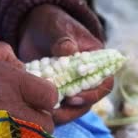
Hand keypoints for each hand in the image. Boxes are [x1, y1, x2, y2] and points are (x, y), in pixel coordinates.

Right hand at [0, 42, 57, 132]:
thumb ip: (5, 56)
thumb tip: (22, 67)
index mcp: (8, 80)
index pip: (49, 95)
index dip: (45, 95)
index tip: (35, 96)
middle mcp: (7, 106)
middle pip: (46, 123)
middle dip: (40, 119)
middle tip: (26, 114)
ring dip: (28, 135)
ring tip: (12, 126)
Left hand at [18, 4, 112, 124]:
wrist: (33, 28)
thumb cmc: (51, 24)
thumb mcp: (57, 27)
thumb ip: (63, 38)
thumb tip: (68, 50)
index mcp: (96, 60)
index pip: (104, 82)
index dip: (93, 94)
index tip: (74, 97)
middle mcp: (87, 76)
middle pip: (89, 100)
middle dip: (74, 109)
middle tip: (54, 111)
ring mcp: (71, 85)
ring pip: (72, 107)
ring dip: (60, 113)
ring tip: (43, 113)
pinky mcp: (55, 91)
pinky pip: (55, 105)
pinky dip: (47, 109)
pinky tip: (33, 109)